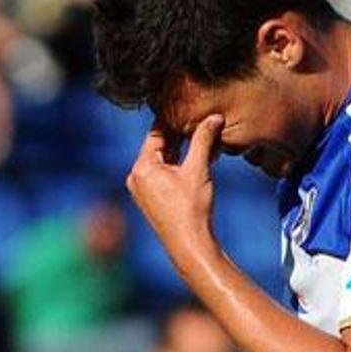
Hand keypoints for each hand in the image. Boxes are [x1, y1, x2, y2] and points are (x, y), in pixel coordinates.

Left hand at [126, 114, 223, 259]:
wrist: (190, 244)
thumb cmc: (192, 208)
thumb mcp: (199, 169)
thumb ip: (203, 140)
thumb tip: (214, 117)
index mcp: (142, 167)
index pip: (156, 133)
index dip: (174, 119)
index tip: (188, 107)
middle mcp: (136, 177)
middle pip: (159, 146)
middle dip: (181, 135)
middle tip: (200, 120)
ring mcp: (143, 190)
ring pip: (163, 160)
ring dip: (182, 151)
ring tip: (204, 139)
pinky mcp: (152, 200)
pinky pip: (164, 174)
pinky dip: (179, 166)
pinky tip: (199, 161)